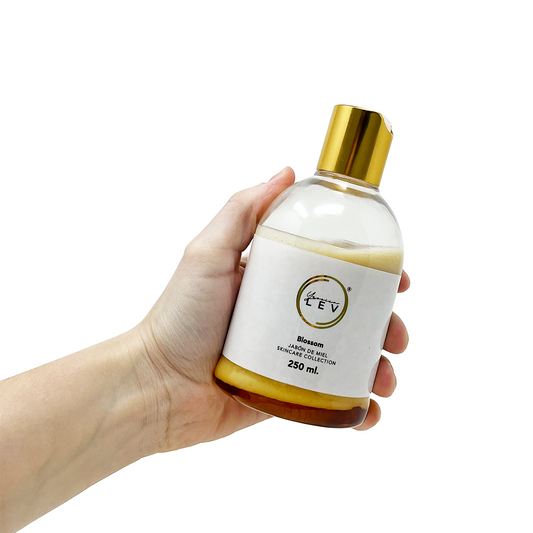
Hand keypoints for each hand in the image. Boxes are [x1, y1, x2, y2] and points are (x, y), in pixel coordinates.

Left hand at [136, 167, 409, 451]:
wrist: (156, 386)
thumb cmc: (179, 316)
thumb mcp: (208, 252)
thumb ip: (243, 210)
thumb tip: (286, 173)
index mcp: (275, 280)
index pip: (335, 270)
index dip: (373, 274)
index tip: (397, 280)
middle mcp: (286, 316)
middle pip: (351, 316)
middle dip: (384, 325)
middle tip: (395, 337)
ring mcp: (288, 356)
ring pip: (348, 358)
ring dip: (377, 367)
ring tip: (384, 379)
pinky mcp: (285, 392)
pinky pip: (329, 398)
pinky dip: (356, 408)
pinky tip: (370, 413)